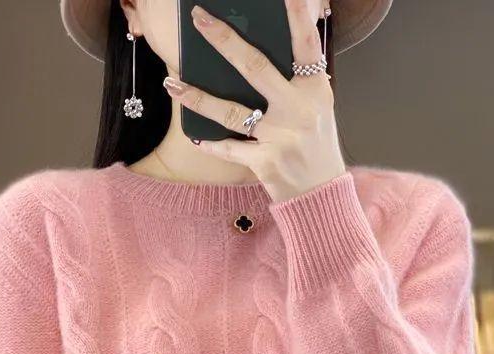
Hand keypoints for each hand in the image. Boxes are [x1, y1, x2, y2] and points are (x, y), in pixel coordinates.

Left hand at [163, 1, 346, 202]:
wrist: (320, 195)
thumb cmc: (315, 148)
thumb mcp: (316, 110)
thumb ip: (294, 84)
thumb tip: (251, 59)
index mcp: (315, 91)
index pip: (306, 45)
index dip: (297, 15)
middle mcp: (299, 110)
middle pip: (255, 67)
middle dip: (224, 40)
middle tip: (199, 19)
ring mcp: (281, 137)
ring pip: (231, 111)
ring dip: (198, 98)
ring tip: (172, 84)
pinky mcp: (266, 162)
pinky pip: (230, 149)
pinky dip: (212, 145)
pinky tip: (196, 138)